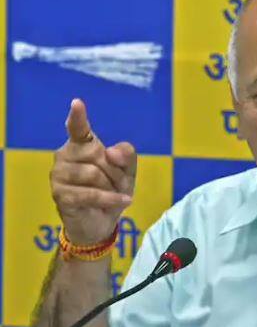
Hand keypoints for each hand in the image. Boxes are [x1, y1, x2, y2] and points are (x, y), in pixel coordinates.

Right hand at [50, 98, 136, 244]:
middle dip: (117, 171)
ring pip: (95, 174)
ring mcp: (59, 175)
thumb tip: (112, 152)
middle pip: (99, 155)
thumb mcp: (127, 171)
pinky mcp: (60, 194)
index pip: (78, 129)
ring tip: (113, 194)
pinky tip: (124, 201)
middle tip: (119, 184)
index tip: (77, 103)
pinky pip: (91, 193)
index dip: (78, 117)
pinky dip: (111, 199)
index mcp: (81, 145)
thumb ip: (126, 155)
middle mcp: (65, 155)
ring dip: (112, 187)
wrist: (100, 222)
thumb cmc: (111, 190)